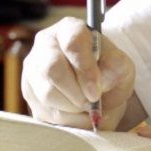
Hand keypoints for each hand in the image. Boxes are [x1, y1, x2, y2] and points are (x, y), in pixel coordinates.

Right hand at [21, 17, 135, 129]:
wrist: (97, 90)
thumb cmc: (108, 72)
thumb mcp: (121, 66)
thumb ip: (116, 67)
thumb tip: (101, 82)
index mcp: (69, 29)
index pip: (73, 42)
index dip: (85, 69)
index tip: (96, 92)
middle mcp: (45, 45)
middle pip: (52, 68)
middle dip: (76, 93)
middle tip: (92, 103)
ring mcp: (32, 69)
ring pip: (47, 94)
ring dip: (73, 109)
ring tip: (88, 108)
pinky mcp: (28, 93)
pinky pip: (44, 112)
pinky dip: (66, 120)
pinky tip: (78, 115)